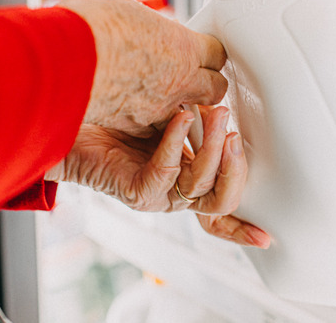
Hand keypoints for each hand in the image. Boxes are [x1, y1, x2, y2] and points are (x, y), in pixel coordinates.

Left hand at [46, 107, 270, 248]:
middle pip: (221, 200)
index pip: (220, 208)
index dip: (243, 227)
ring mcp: (156, 195)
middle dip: (235, 167)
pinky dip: (178, 143)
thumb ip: (194, 119)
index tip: (267, 238)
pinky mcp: (135, 192)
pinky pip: (166, 172)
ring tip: (215, 115)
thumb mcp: (166, 116)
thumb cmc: (116, 116)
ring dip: (213, 149)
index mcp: (187, 179)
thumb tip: (220, 96)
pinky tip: (182, 117)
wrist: (68, 121)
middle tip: (235, 132)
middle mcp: (174, 193)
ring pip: (199, 185)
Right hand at [57, 0, 226, 136]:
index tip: (200, 51)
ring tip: (159, 95)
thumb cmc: (93, 29)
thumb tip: (151, 30)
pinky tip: (134, 108)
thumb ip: (152, 30)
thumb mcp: (132, 15)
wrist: (66, 60)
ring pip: (186, 114)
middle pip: (216, 89)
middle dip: (207, 84)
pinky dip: (148, 121)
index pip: (217, 54)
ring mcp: (161, 107)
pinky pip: (154, 127)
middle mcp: (181, 80)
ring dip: (178, 106)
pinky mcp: (137, 125)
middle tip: (193, 78)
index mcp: (185, 47)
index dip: (208, 53)